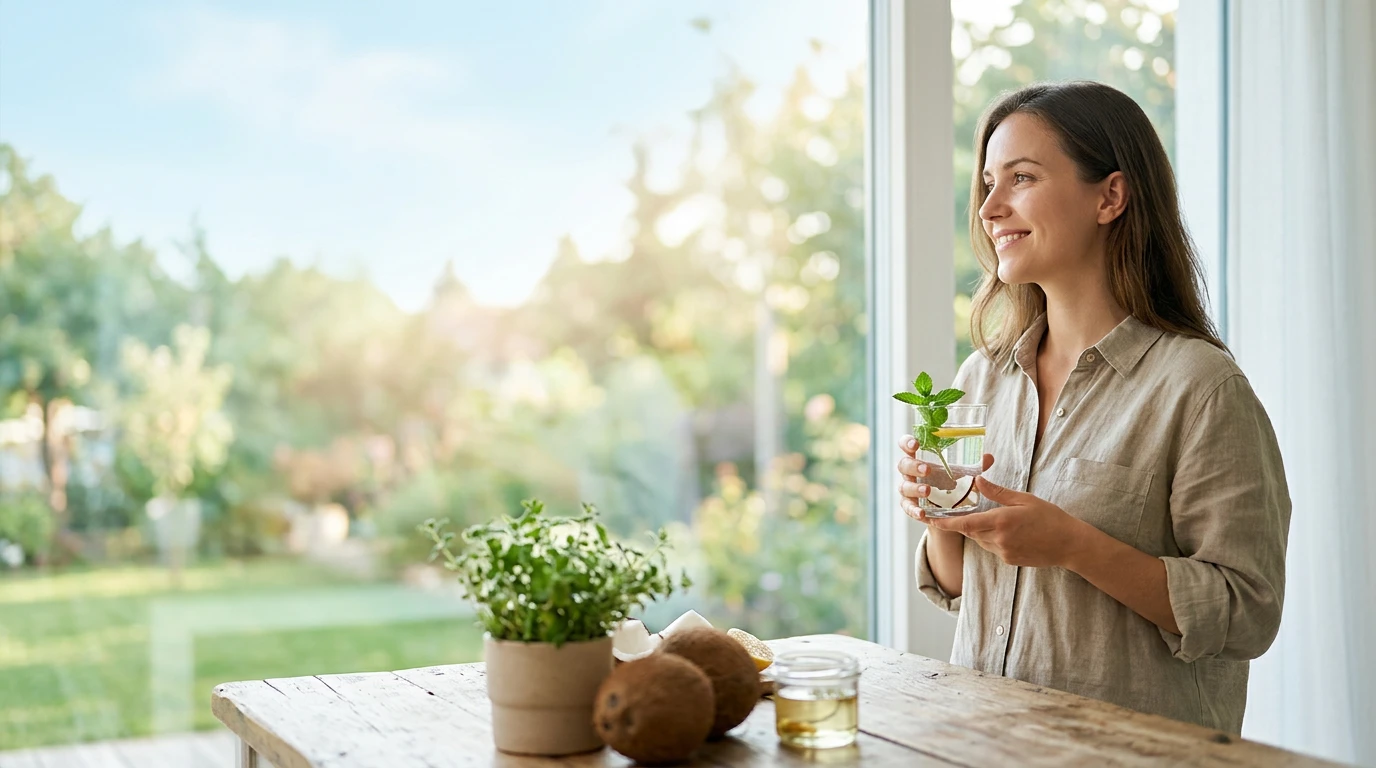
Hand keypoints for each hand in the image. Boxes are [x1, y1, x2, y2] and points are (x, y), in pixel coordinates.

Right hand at [896, 436, 993, 522]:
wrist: (945, 510)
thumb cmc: (949, 484)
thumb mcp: (961, 474)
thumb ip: (973, 467)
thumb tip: (988, 457)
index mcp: (920, 459)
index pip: (907, 446)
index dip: (908, 443)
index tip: (916, 444)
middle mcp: (910, 473)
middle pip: (904, 465)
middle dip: (914, 466)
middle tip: (927, 470)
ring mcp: (908, 489)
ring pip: (904, 486)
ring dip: (915, 488)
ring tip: (927, 491)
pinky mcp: (909, 505)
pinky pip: (907, 507)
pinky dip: (913, 509)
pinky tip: (922, 512)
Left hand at [922, 476, 1089, 567]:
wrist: (1069, 544)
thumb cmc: (1050, 517)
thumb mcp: (1024, 499)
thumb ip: (998, 492)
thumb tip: (977, 480)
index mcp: (1001, 521)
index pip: (965, 524)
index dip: (944, 522)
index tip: (929, 519)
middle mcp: (999, 540)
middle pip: (971, 531)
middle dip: (965, 522)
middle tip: (959, 510)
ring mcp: (1004, 552)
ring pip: (980, 541)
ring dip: (979, 530)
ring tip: (992, 518)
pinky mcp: (1009, 560)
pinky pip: (992, 548)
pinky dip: (992, 539)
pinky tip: (1008, 531)